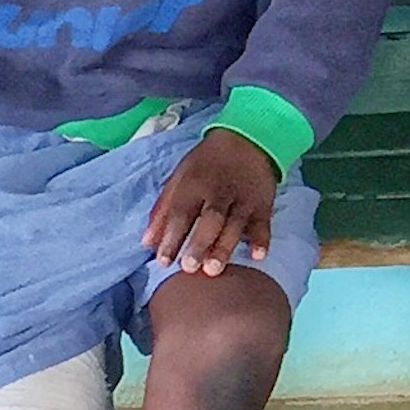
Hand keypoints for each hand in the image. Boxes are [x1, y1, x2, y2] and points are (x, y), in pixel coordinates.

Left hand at [147, 128, 278, 275]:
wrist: (246, 140)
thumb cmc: (206, 164)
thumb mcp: (179, 178)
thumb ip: (163, 211)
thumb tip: (147, 243)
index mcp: (194, 185)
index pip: (180, 213)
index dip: (171, 237)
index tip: (163, 262)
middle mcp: (219, 192)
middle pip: (210, 219)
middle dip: (199, 243)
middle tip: (190, 268)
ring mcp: (243, 199)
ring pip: (235, 224)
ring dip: (224, 247)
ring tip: (214, 269)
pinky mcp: (263, 204)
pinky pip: (263, 223)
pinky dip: (261, 239)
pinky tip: (258, 256)